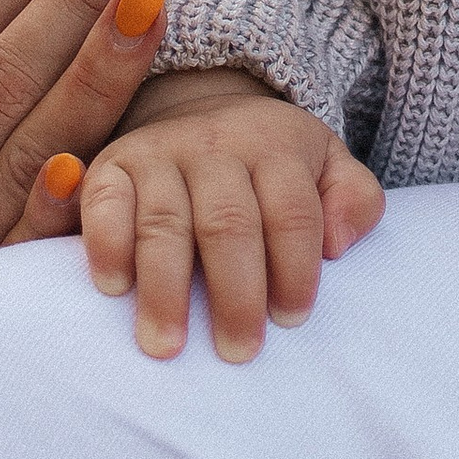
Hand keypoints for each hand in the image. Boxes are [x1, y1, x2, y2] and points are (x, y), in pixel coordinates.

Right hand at [15, 65, 384, 359]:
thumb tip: (340, 246)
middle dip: (235, 293)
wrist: (200, 106)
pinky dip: (106, 244)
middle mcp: (216, 142)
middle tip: (238, 351)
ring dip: (165, 289)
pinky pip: (104, 203)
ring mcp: (160, 151)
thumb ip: (354, 199)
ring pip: (164, 222)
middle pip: (228, 223)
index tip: (291, 321)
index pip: (291, 213)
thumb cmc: (271, 163)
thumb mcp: (326, 165)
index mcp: (275, 143)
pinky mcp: (112, 164)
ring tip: (168, 347)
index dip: (294, 270)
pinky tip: (114, 288)